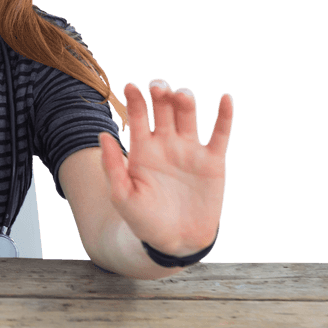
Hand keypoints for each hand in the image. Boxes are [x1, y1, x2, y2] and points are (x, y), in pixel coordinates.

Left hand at [96, 79, 233, 255]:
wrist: (176, 241)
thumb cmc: (144, 220)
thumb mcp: (122, 196)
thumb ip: (112, 167)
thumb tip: (102, 134)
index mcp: (142, 149)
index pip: (139, 117)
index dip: (135, 100)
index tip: (130, 86)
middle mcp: (166, 144)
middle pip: (164, 109)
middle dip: (161, 93)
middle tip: (158, 86)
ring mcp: (190, 150)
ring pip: (189, 115)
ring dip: (186, 101)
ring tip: (181, 95)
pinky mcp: (213, 162)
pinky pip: (220, 134)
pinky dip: (224, 115)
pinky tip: (225, 99)